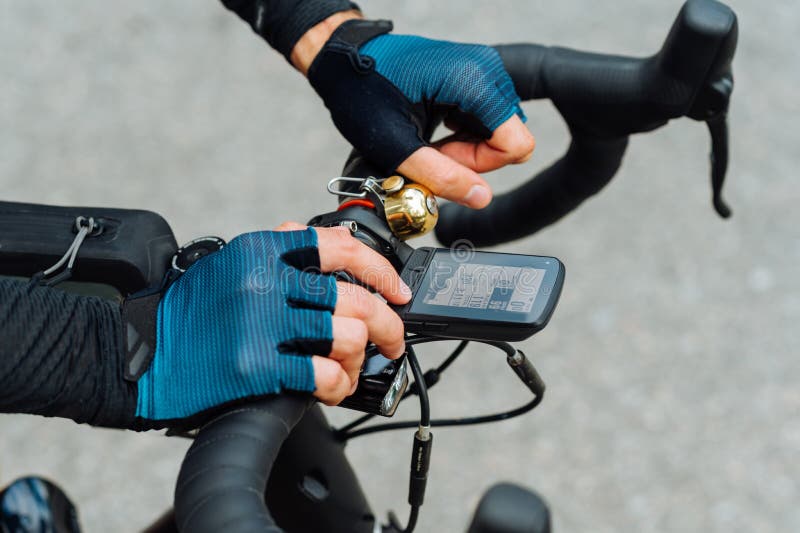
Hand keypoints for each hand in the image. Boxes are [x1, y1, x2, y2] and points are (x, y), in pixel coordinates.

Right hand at [132, 224, 408, 424]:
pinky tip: (331, 389)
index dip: (381, 269)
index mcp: (261, 251)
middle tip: (392, 341)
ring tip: (352, 370)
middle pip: (354, 297)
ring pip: (346, 335)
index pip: (340, 246)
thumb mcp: (229, 264)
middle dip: (388, 324)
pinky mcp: (255, 366)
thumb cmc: (188, 313)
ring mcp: (260, 324)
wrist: (139, 354)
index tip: (397, 290)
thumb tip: (327, 240)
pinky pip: (322, 375)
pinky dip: (338, 385)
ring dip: (360, 359)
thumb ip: (277, 253)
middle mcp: (264, 282)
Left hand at [294, 17, 534, 208]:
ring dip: (468, 148)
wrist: (345, 60)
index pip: (516, 145)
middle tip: (430, 152)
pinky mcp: (476, 76)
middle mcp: (487, 70)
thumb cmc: (362, 93)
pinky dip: (465, 135)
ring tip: (429, 142)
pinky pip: (489, 120)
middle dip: (473, 158)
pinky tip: (437, 132)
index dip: (479, 164)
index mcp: (474, 81)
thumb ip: (440, 176)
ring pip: (500, 132)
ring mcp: (483, 70)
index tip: (441, 157)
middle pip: (510, 139)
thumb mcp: (396, 145)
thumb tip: (481, 198)